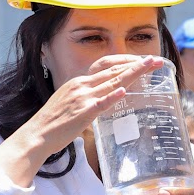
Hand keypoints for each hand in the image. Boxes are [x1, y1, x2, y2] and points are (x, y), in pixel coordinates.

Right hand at [24, 55, 164, 157]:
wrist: (36, 135)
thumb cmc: (54, 123)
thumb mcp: (70, 102)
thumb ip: (87, 98)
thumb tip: (104, 99)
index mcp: (79, 82)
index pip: (106, 66)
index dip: (126, 61)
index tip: (143, 60)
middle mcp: (81, 85)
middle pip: (114, 71)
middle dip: (137, 64)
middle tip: (156, 60)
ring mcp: (82, 98)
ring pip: (112, 82)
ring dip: (133, 73)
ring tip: (149, 67)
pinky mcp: (82, 113)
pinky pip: (100, 103)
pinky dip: (113, 96)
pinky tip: (125, 90)